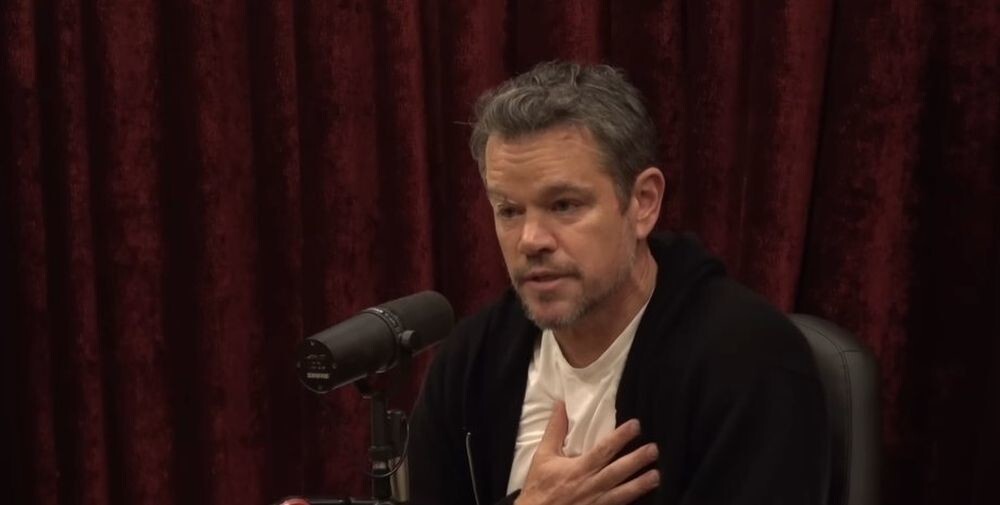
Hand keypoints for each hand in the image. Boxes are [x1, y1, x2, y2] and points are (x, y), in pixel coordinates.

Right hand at [515, 402, 659, 504]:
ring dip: (640, 485)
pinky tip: (643, 498)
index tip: (636, 425)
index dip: (620, 437)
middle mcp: (590, 485)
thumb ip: (555, 430)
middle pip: (618, 471)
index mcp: (578, 469)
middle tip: (654, 449)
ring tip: (656, 475)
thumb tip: (561, 405)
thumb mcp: (543, 456)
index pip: (603, 450)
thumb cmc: (539, 486)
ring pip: (622, 493)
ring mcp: (596, 502)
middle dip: (637, 460)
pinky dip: (630, 503)